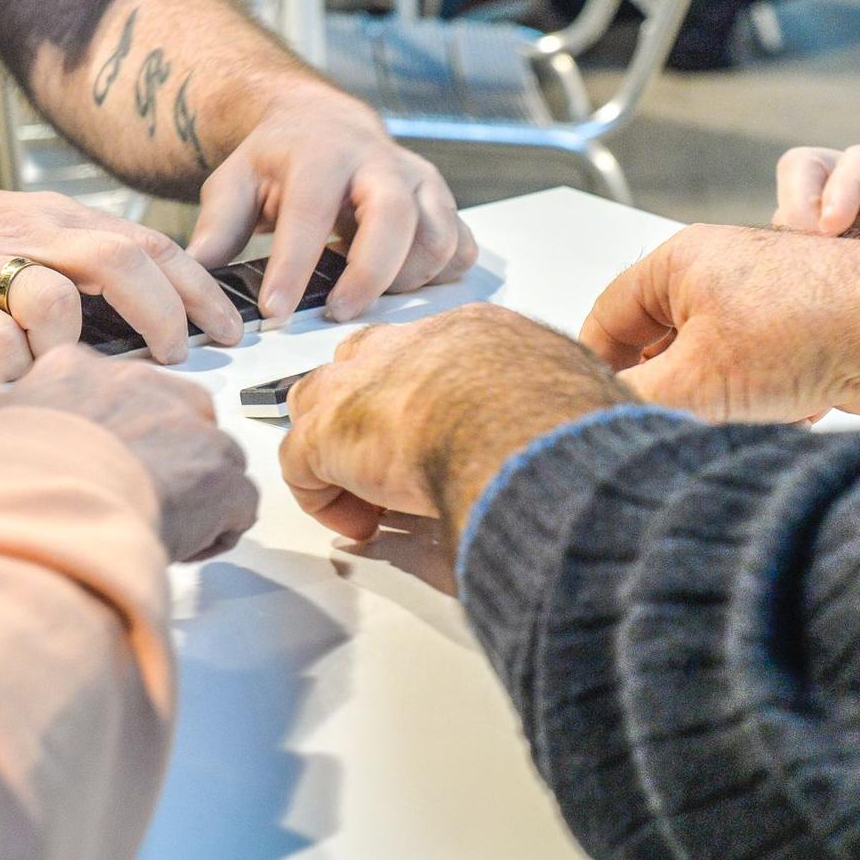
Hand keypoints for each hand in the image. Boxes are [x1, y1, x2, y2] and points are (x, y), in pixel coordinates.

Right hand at [0, 184, 247, 377]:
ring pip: (55, 295)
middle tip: (182, 356)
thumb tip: (157, 318)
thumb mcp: (24, 241)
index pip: (148, 244)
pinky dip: (16, 369)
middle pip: (119, 259)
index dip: (198, 287)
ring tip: (96, 379)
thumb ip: (81, 271)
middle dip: (165, 311)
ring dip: (84, 343)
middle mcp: (29, 235)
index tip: (231, 329)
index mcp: (58, 221)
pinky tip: (25, 389)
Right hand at [0, 346, 256, 563]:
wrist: (37, 519)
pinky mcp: (222, 472)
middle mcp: (142, 384)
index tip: (96, 468)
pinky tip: (174, 548)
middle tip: (124, 503)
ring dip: (189, 495)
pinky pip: (237, 504)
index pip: (114, 391)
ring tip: (147, 530)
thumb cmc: (0, 484)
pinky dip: (216, 532)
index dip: (111, 437)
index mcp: (79, 369)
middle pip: (172, 419)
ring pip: (208, 459)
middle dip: (159, 459)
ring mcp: (189, 425)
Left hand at [186, 86, 477, 321]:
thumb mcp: (234, 181)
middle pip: (394, 218)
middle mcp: (380, 161)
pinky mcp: (444, 203)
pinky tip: (401, 286)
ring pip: (437, 237)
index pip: (311, 212)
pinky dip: (440, 278)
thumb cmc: (277, 161)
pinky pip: (461, 248)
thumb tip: (198, 276)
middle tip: (337, 314)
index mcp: (322, 152)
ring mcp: (420, 181)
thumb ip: (218, 226)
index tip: (275, 312)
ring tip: (364, 295)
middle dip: (369, 275)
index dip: (294, 267)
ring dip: (405, 281)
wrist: (324, 124)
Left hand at [280, 304, 627, 541]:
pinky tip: (361, 527)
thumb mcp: (559, 404)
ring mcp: (361, 382)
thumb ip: (545, 417)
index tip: (443, 434)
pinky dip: (323, 499)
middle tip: (397, 464)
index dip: (428, 399)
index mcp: (474, 333)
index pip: (431, 355)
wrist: (521, 428)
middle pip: (365, 365)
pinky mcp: (328, 430)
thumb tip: (552, 452)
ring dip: (339, 450)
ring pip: (321, 404)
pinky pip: (300, 464)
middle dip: (371, 410)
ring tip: (370, 498)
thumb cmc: (557, 420)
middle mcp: (409, 346)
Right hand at [581, 224, 859, 422]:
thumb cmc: (807, 326)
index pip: (609, 313)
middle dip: (664, 388)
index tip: (586, 403)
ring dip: (716, 401)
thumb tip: (597, 420)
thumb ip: (634, 401)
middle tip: (659, 424)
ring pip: (710, 364)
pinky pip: (755, 374)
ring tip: (731, 419)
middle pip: (660, 341)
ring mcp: (763, 300)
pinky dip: (759, 401)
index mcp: (681, 260)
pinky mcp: (801, 331)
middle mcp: (720, 271)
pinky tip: (783, 416)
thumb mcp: (695, 379)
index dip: (592, 362)